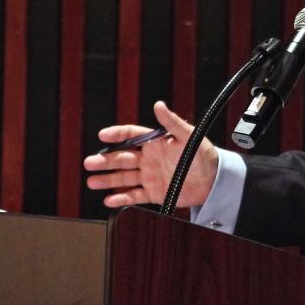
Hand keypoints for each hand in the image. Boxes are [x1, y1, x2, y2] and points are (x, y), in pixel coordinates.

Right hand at [83, 101, 218, 207]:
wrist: (214, 180)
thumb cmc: (203, 154)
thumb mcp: (189, 136)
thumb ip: (172, 122)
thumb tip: (159, 105)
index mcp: (155, 142)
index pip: (132, 135)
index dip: (117, 134)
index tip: (103, 135)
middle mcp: (149, 159)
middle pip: (122, 158)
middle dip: (105, 160)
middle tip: (90, 163)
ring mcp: (149, 176)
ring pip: (124, 177)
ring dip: (108, 180)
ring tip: (92, 182)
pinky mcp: (154, 193)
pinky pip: (134, 196)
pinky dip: (121, 198)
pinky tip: (109, 200)